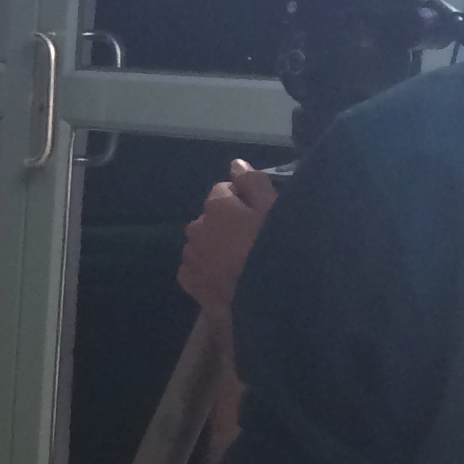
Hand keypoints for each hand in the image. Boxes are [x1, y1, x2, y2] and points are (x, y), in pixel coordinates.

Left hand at [178, 160, 278, 322]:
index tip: (259, 216)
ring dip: (215, 245)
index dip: (243, 200)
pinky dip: (206, 268)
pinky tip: (225, 276)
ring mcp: (191, 255)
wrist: (265, 299)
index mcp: (216, 206)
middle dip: (226, 223)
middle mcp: (196, 227)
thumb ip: (254, 182)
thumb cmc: (274, 248)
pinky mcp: (189, 281)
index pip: (224, 190)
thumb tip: (235, 164)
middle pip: (211, 216)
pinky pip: (195, 267)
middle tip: (252, 240)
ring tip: (240, 261)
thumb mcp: (274, 209)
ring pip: (202, 241)